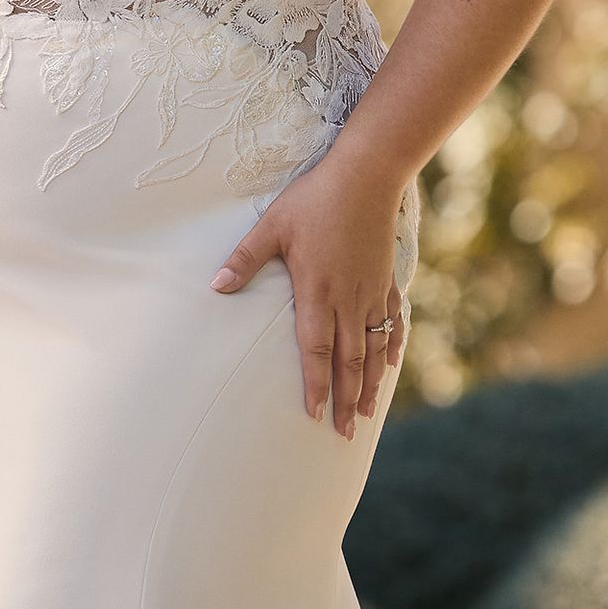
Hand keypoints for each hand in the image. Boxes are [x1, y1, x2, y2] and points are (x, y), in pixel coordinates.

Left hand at [210, 156, 405, 436]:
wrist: (367, 175)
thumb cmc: (315, 199)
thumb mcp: (272, 226)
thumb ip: (245, 259)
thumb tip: (215, 287)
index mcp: (317, 292)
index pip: (316, 351)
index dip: (316, 385)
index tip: (314, 414)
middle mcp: (348, 300)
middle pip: (349, 361)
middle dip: (345, 400)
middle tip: (343, 433)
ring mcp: (372, 292)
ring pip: (374, 350)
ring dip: (370, 385)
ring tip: (367, 414)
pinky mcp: (387, 280)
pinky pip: (392, 324)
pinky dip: (391, 349)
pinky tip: (389, 367)